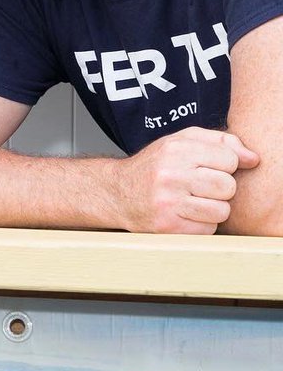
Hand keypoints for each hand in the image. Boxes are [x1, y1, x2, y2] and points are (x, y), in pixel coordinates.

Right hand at [122, 127, 258, 233]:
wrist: (117, 193)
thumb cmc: (155, 167)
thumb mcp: (181, 142)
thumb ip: (220, 141)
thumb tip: (253, 159)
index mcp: (175, 149)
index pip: (229, 158)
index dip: (225, 165)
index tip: (210, 168)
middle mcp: (170, 174)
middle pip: (227, 185)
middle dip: (221, 188)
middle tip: (203, 187)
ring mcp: (167, 202)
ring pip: (221, 210)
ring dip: (213, 209)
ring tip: (195, 202)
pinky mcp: (168, 226)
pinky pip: (208, 229)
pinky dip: (202, 224)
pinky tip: (186, 215)